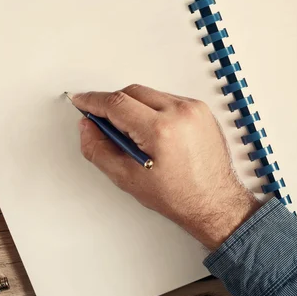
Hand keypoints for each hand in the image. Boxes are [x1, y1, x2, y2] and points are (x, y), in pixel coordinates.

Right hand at [73, 84, 259, 250]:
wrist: (215, 202)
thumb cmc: (178, 197)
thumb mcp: (128, 178)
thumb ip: (99, 150)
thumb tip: (87, 128)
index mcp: (161, 130)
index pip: (116, 103)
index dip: (93, 101)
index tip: (81, 102)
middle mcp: (180, 112)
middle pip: (132, 92)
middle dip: (113, 105)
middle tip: (104, 125)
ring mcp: (194, 109)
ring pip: (149, 94)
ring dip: (134, 107)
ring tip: (134, 136)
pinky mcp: (201, 110)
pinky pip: (167, 99)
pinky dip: (153, 110)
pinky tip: (153, 134)